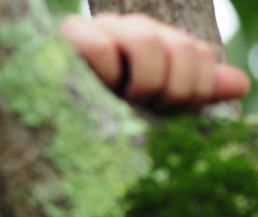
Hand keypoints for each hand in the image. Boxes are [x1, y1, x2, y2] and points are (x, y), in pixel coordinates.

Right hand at [60, 13, 250, 108]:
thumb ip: (195, 92)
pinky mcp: (70, 36)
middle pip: (179, 47)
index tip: (167, 110)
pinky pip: (101, 46)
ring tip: (121, 100)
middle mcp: (135, 30)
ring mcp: (104, 29)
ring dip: (141, 82)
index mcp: (159, 45)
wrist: (49, 113)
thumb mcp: (153, 108)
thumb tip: (242, 85)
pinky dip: (104, 72)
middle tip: (143, 107)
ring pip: (146, 41)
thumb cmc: (102, 115)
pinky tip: (96, 88)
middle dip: (169, 89)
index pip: (200, 55)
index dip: (195, 89)